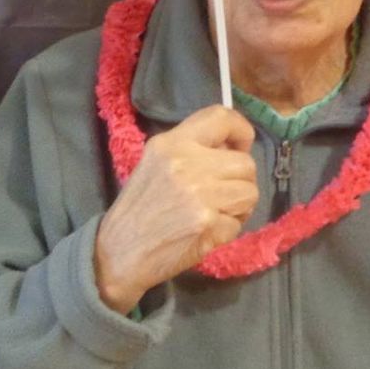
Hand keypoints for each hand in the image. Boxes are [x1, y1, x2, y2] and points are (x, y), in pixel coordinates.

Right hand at [93, 104, 257, 312]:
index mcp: (172, 143)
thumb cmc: (138, 208)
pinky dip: (226, 231)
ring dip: (239, 207)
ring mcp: (199, 193)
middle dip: (242, 181)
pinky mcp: (207, 223)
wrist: (119, 251)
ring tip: (215, 214)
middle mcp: (187, 163)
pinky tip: (204, 233)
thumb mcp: (155, 164)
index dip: (242, 131)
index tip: (240, 148)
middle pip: (246, 163)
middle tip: (223, 195)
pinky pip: (238, 223)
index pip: (221, 117)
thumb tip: (231, 148)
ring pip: (250, 193)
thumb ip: (191, 151)